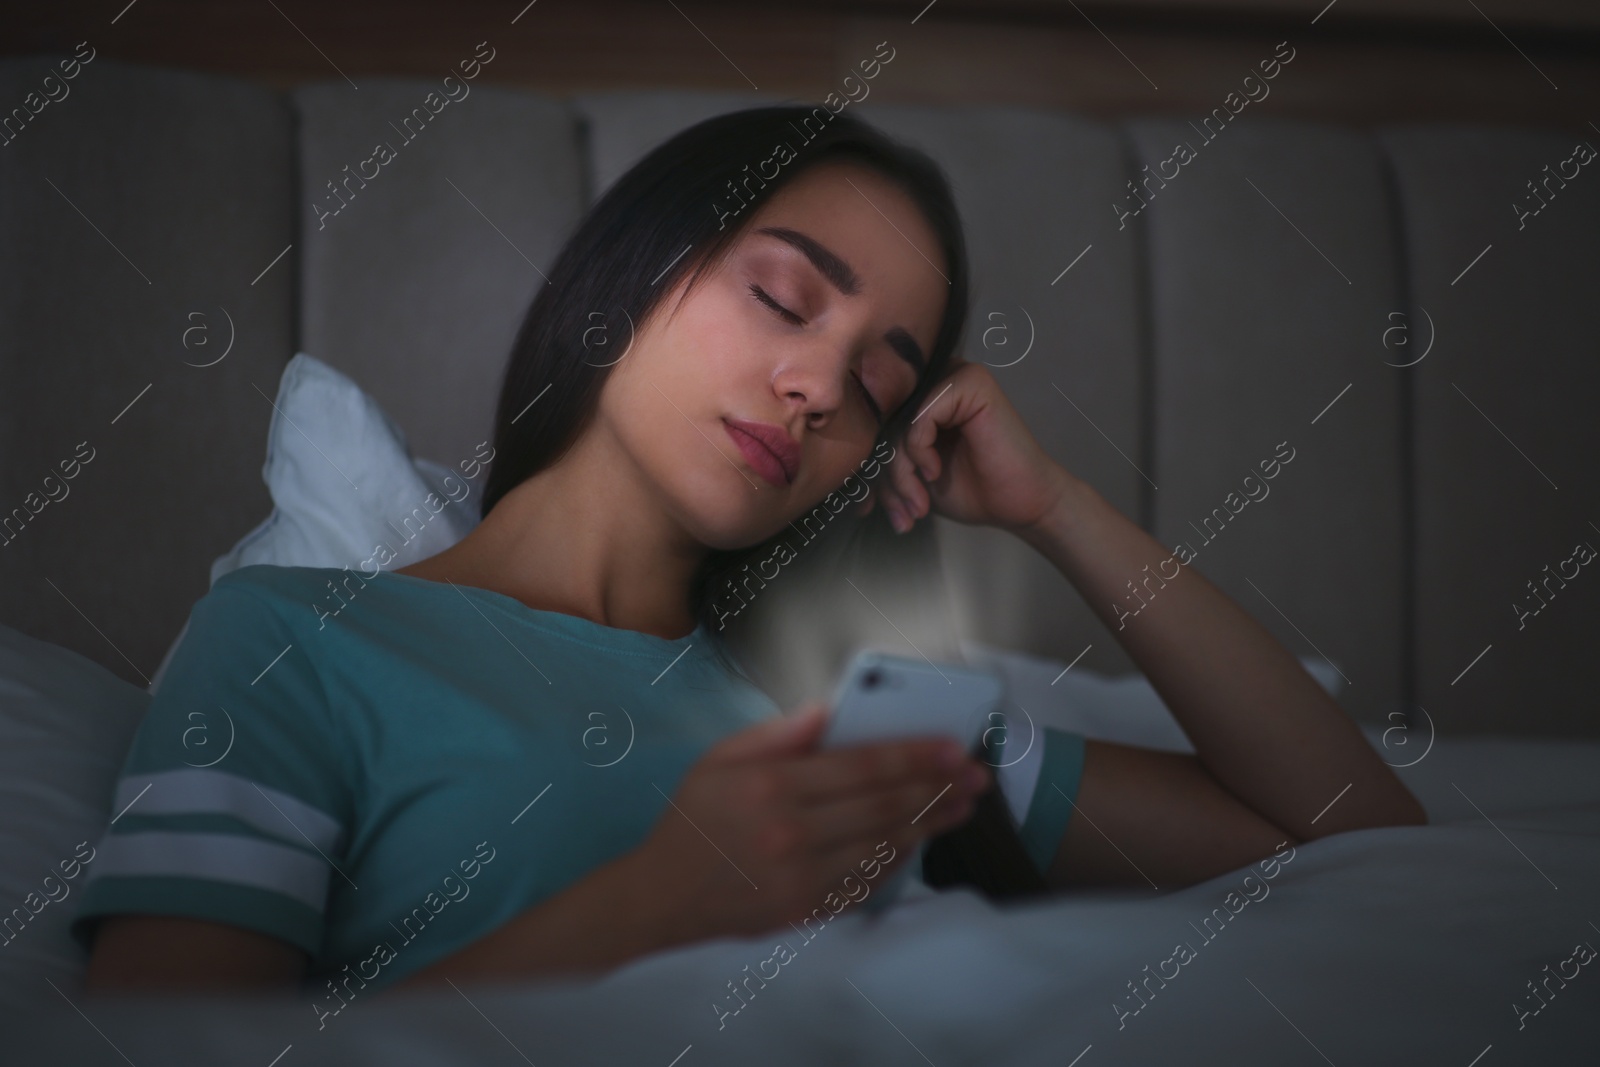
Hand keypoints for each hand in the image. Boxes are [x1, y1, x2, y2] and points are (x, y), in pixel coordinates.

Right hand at [635, 702, 991, 939]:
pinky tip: (918, 840)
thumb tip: (829, 708)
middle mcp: (792, 834)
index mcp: (772, 787)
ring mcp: (803, 878)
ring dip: (930, 824)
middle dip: (938, 787)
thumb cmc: (693, 822)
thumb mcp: (720, 759)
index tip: (952, 746)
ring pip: (885, 845)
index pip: (862, 766)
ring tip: (962, 805)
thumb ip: (778, 733)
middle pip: (884, 806)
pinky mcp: (808, 911)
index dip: (914, 755)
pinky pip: (868, 882)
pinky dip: (899, 859)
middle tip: (975, 775)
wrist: (662, 899)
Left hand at [863, 359, 1072, 535]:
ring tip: (917, 502)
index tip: (868, 506)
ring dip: (900, 470)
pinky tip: (935, 471)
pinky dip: (919, 450)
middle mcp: (936, 379)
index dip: (868, 465)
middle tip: (900, 511)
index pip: (875, 422)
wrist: (1021, 503)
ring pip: (899, 421)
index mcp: (921, 396)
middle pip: (884, 421)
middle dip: (884, 475)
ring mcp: (955, 376)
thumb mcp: (913, 475)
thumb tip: (838, 461)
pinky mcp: (971, 384)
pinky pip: (920, 415)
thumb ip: (882, 458)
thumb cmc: (972, 489)